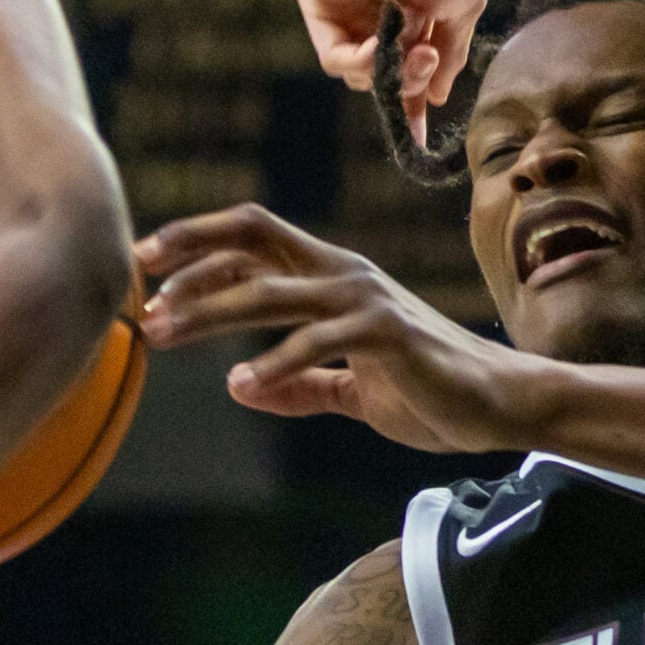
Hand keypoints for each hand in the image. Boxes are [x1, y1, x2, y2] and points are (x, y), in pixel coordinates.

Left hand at [135, 204, 541, 453]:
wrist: (499, 406)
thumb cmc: (429, 389)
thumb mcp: (352, 390)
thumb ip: (301, 385)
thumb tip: (243, 389)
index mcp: (332, 277)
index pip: (253, 238)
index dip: (197, 242)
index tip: (147, 265)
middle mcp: (343, 274)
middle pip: (252, 243)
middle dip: (189, 265)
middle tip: (145, 301)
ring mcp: (366, 298)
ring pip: (271, 291)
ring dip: (212, 312)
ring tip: (167, 334)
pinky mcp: (387, 333)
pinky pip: (318, 342)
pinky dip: (275, 363)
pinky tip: (242, 383)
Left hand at [297, 0, 486, 145]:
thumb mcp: (457, 12)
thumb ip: (446, 57)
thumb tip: (437, 98)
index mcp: (401, 15)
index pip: (399, 71)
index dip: (410, 105)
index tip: (421, 138)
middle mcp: (369, 13)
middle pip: (377, 77)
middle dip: (406, 82)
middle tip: (429, 64)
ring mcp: (342, 8)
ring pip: (355, 73)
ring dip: (388, 74)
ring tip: (416, 52)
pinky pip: (333, 55)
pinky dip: (359, 62)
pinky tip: (382, 49)